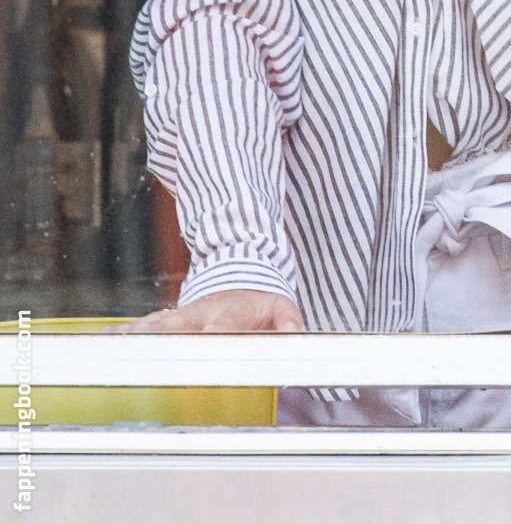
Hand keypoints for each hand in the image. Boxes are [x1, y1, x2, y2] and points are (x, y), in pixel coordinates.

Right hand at [99, 290, 303, 333]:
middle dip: (162, 339)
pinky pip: (143, 328)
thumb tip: (292, 331)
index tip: (207, 337)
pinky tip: (104, 341)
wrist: (239, 271)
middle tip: (142, 352)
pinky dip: (123, 334)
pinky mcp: (169, 321)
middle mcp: (200, 315)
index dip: (215, 331)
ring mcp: (181, 317)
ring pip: (155, 326)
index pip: (222, 325)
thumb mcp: (281, 306)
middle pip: (178, 328)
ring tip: (114, 346)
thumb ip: (287, 319)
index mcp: (229, 312)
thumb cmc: (258, 299)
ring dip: (136, 337)